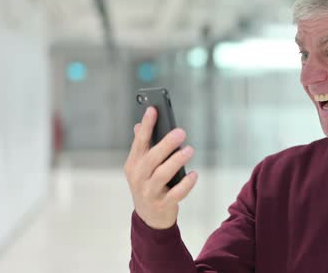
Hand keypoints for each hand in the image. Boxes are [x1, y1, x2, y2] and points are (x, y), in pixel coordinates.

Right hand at [124, 107, 197, 228]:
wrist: (148, 218)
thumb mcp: (141, 168)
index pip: (139, 142)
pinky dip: (186, 184)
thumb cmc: (148, 185)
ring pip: (163, 174)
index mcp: (133, 165)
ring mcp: (150, 192)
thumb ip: (142, 148)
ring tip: (189, 150)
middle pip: (152, 157)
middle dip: (166, 143)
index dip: (147, 125)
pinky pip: (176, 193)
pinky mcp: (163, 204)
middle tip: (181, 132)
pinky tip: (194, 174)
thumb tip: (139, 125)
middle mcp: (139, 177)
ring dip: (177, 161)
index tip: (153, 109)